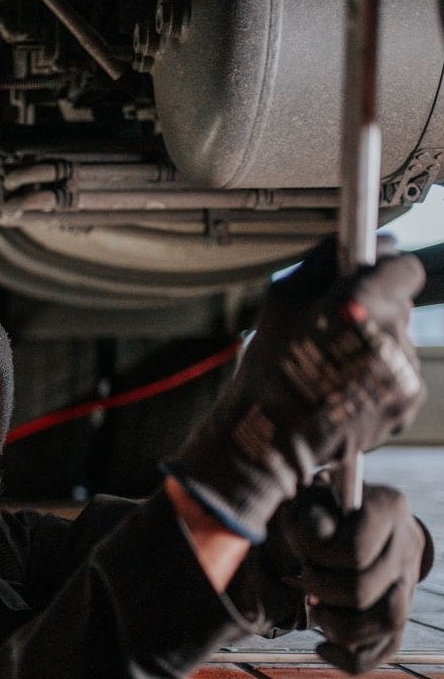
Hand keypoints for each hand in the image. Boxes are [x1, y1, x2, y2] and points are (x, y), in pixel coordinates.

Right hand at [165, 239, 424, 542]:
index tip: (369, 281)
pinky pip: (402, 374)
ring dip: (376, 348)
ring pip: (399, 340)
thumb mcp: (279, 300)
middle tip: (335, 335)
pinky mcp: (408, 398)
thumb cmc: (269, 372)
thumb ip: (321, 262)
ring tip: (336, 369)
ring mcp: (402, 369)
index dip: (384, 272)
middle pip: (400, 306)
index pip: (405, 267)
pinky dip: (380, 379)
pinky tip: (348, 389)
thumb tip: (350, 240)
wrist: (270, 438)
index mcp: (358, 302)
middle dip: (374, 313)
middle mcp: (388, 333)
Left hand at [278, 483, 432, 672]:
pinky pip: (386, 648)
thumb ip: (309, 522)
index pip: (354, 552)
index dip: (317, 560)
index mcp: (388, 508)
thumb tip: (317, 543)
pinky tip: (321, 647)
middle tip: (304, 583)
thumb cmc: (318, 509)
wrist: (341, 517)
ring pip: (388, 623)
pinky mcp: (398, 610)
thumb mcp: (307, 502)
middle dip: (323, 595)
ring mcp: (408, 581)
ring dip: (340, 627)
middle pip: (366, 592)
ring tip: (317, 612)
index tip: (302, 555)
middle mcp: (406, 545)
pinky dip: (350, 657)